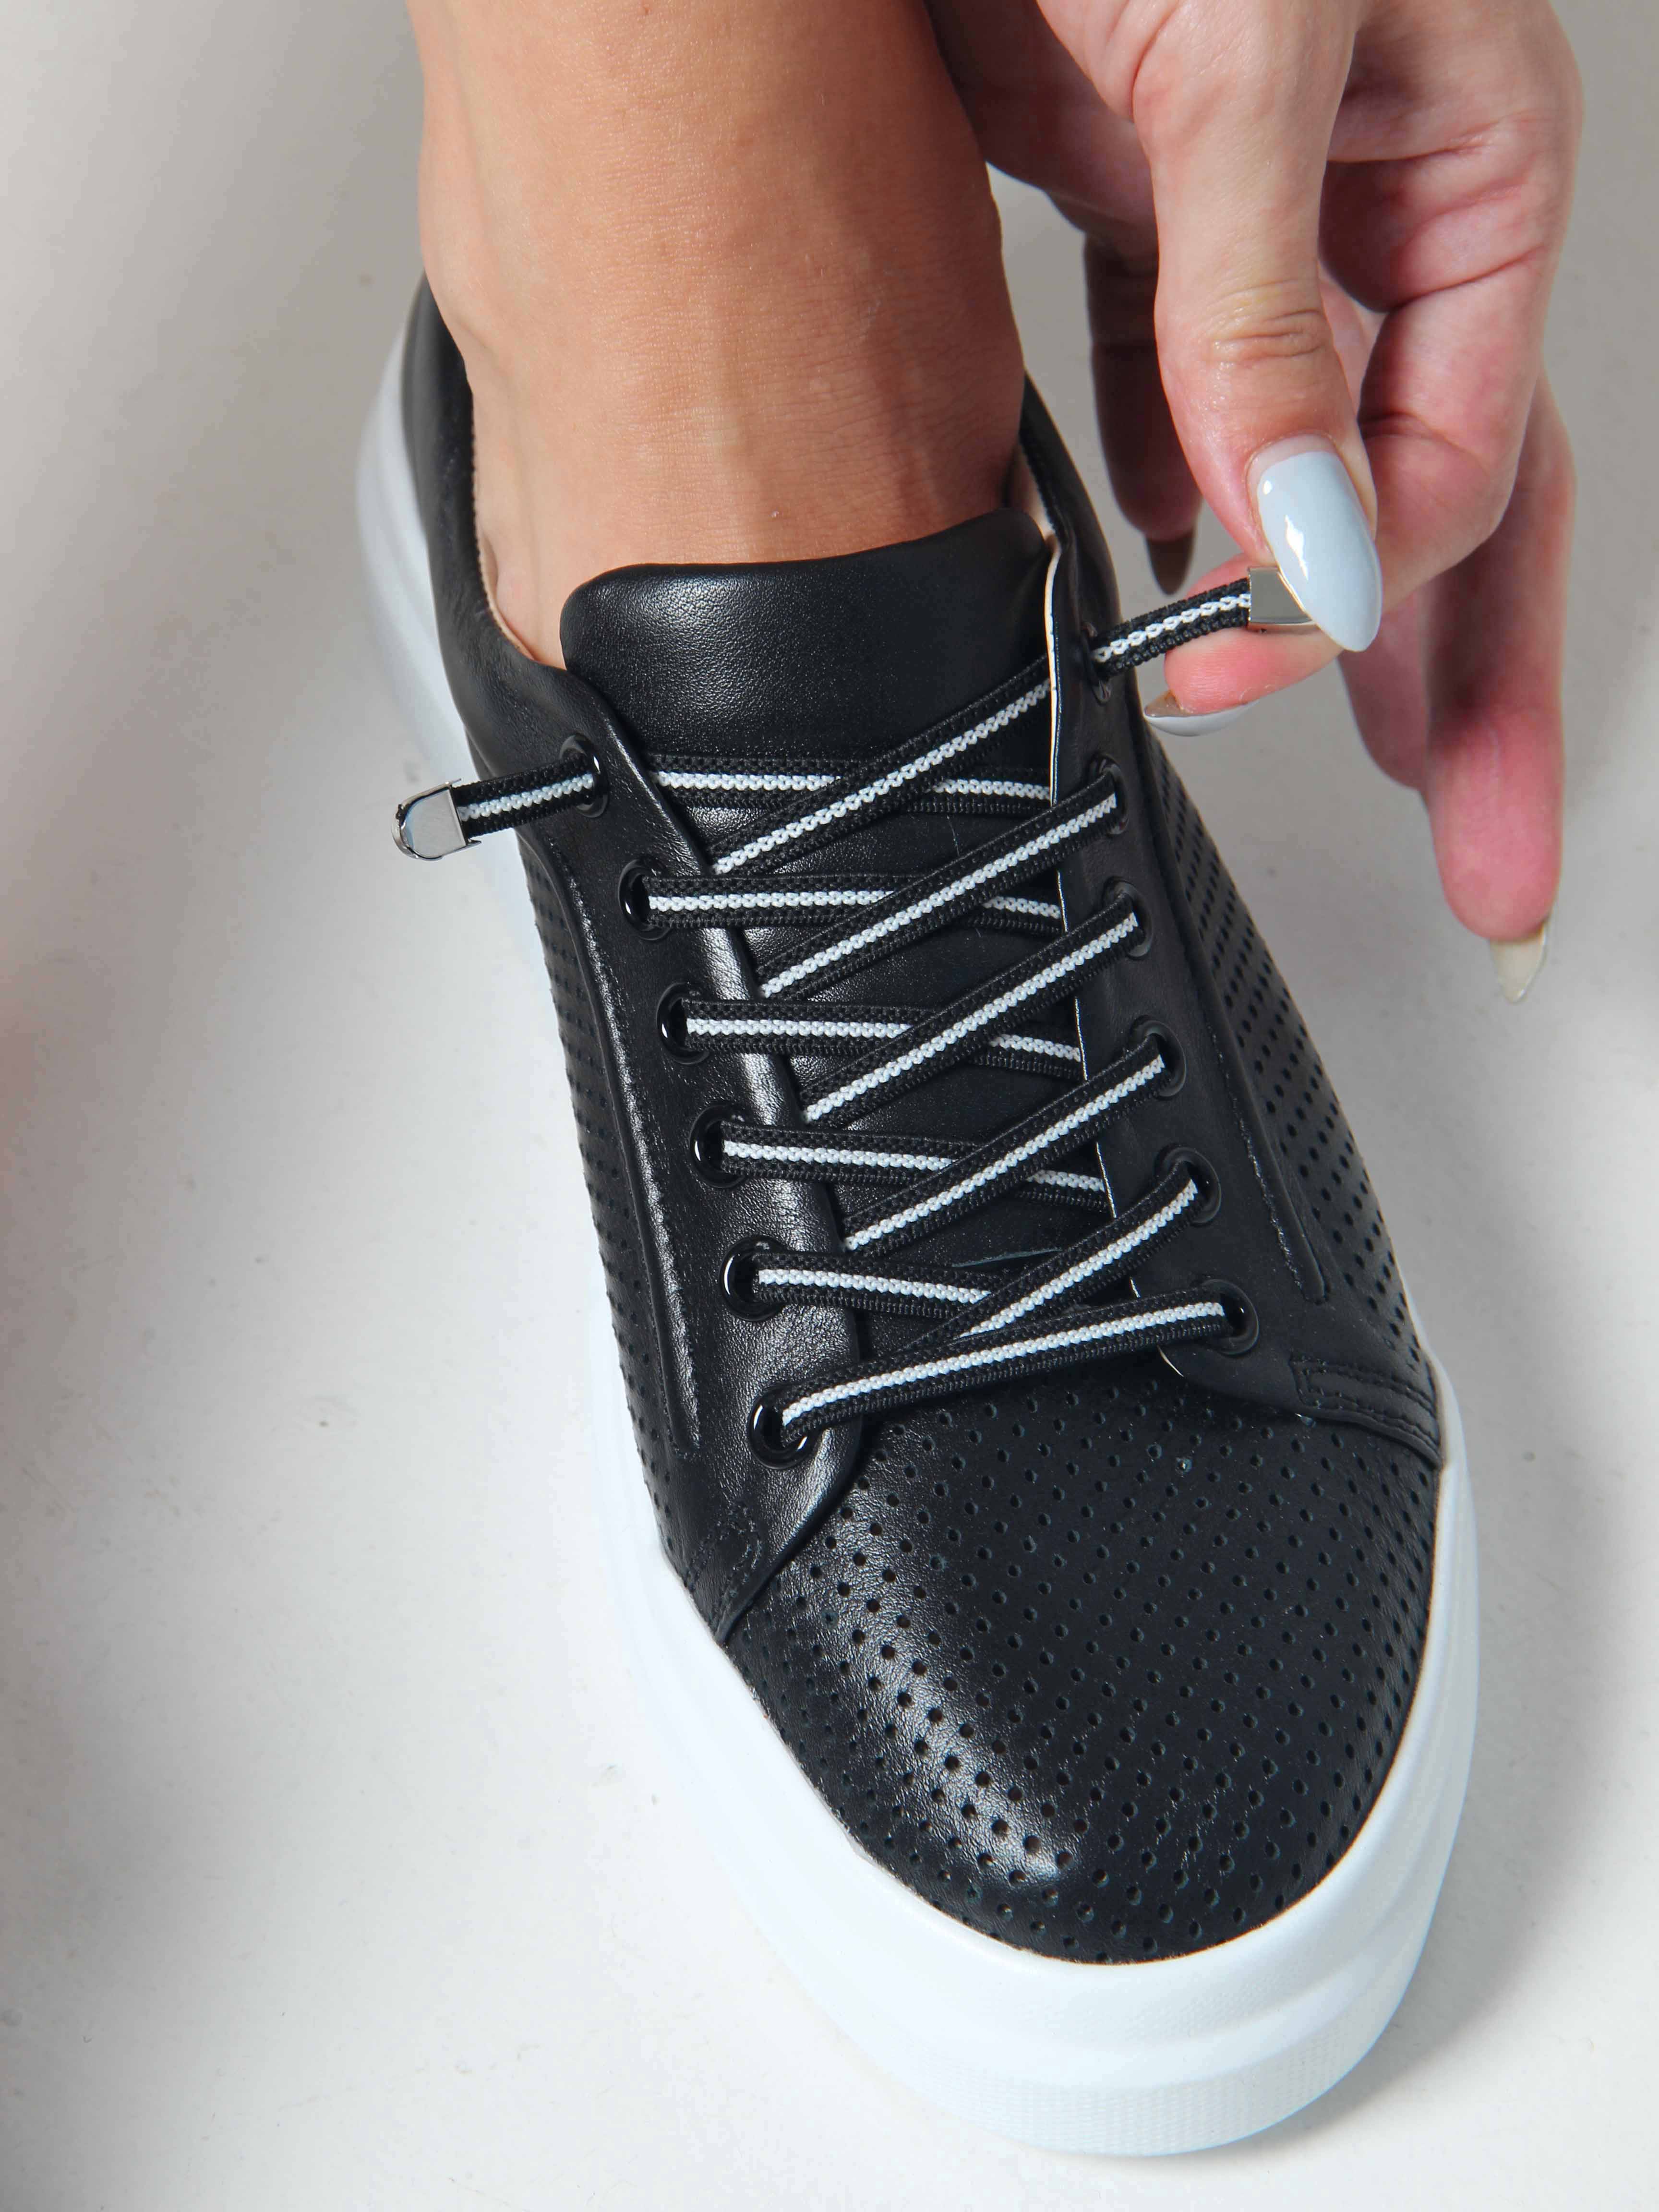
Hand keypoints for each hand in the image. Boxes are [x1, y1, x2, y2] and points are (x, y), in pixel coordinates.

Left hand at [929, 0, 1579, 950]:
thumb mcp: (1244, 67)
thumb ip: (1265, 326)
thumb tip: (1307, 549)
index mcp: (1465, 170)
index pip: (1449, 460)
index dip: (1357, 603)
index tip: (1241, 682)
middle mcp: (1381, 211)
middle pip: (1454, 505)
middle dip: (1476, 696)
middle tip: (1498, 857)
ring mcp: (1265, 221)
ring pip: (1321, 468)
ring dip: (1322, 620)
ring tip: (1363, 757)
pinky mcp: (1148, 208)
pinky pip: (1185, 396)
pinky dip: (1178, 499)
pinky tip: (1172, 574)